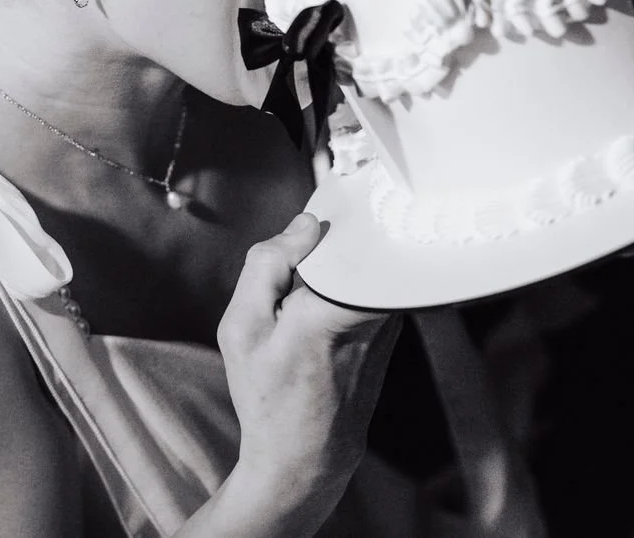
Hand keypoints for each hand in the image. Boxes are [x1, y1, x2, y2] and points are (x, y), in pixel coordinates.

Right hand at [215, 213, 399, 514]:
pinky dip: (351, 278)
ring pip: (368, 265)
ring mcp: (391, 324)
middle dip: (336, 230)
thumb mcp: (241, 329)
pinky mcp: (392, 331)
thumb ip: (267, 267)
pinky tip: (326, 288)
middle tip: (309, 224)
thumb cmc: (267, 394)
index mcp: (333, 310)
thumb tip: (306, 225)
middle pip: (365, 243)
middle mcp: (376, 314)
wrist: (305, 455)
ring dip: (343, 256)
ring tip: (311, 263)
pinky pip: (373, 285)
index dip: (348, 205)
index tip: (334, 177)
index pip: (360, 237)